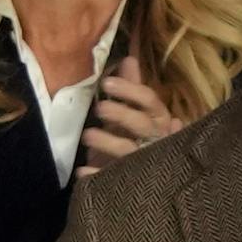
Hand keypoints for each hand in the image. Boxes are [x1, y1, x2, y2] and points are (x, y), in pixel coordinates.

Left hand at [77, 55, 179, 177]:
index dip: (130, 91)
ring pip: (129, 151)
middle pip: (142, 124)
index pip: (149, 101)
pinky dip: (98, 176)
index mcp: (159, 120)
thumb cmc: (142, 138)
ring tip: (87, 135)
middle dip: (121, 114)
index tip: (107, 83)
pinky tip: (82, 171)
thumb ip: (133, 89)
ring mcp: (144, 162)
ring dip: (108, 142)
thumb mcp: (138, 112)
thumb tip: (129, 58)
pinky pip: (114, 179)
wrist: (154, 179)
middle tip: (100, 107)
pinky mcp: (131, 182)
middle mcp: (156, 139)